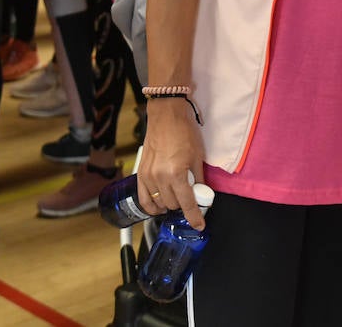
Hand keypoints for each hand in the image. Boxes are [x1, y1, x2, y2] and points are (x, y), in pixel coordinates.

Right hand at [135, 97, 207, 228]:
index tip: (199, 225)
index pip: (187, 204)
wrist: (166, 116)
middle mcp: (160, 177)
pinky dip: (152, 205)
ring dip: (169, 204)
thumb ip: (198, 179)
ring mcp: (148, 176)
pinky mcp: (141, 173)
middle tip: (190, 197)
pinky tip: (159, 205)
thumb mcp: (198, 156)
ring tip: (176, 196)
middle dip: (183, 205)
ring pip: (159, 203)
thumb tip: (201, 194)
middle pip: (173, 205)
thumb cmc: (183, 132)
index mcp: (176, 173)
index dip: (194, 218)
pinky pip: (144, 198)